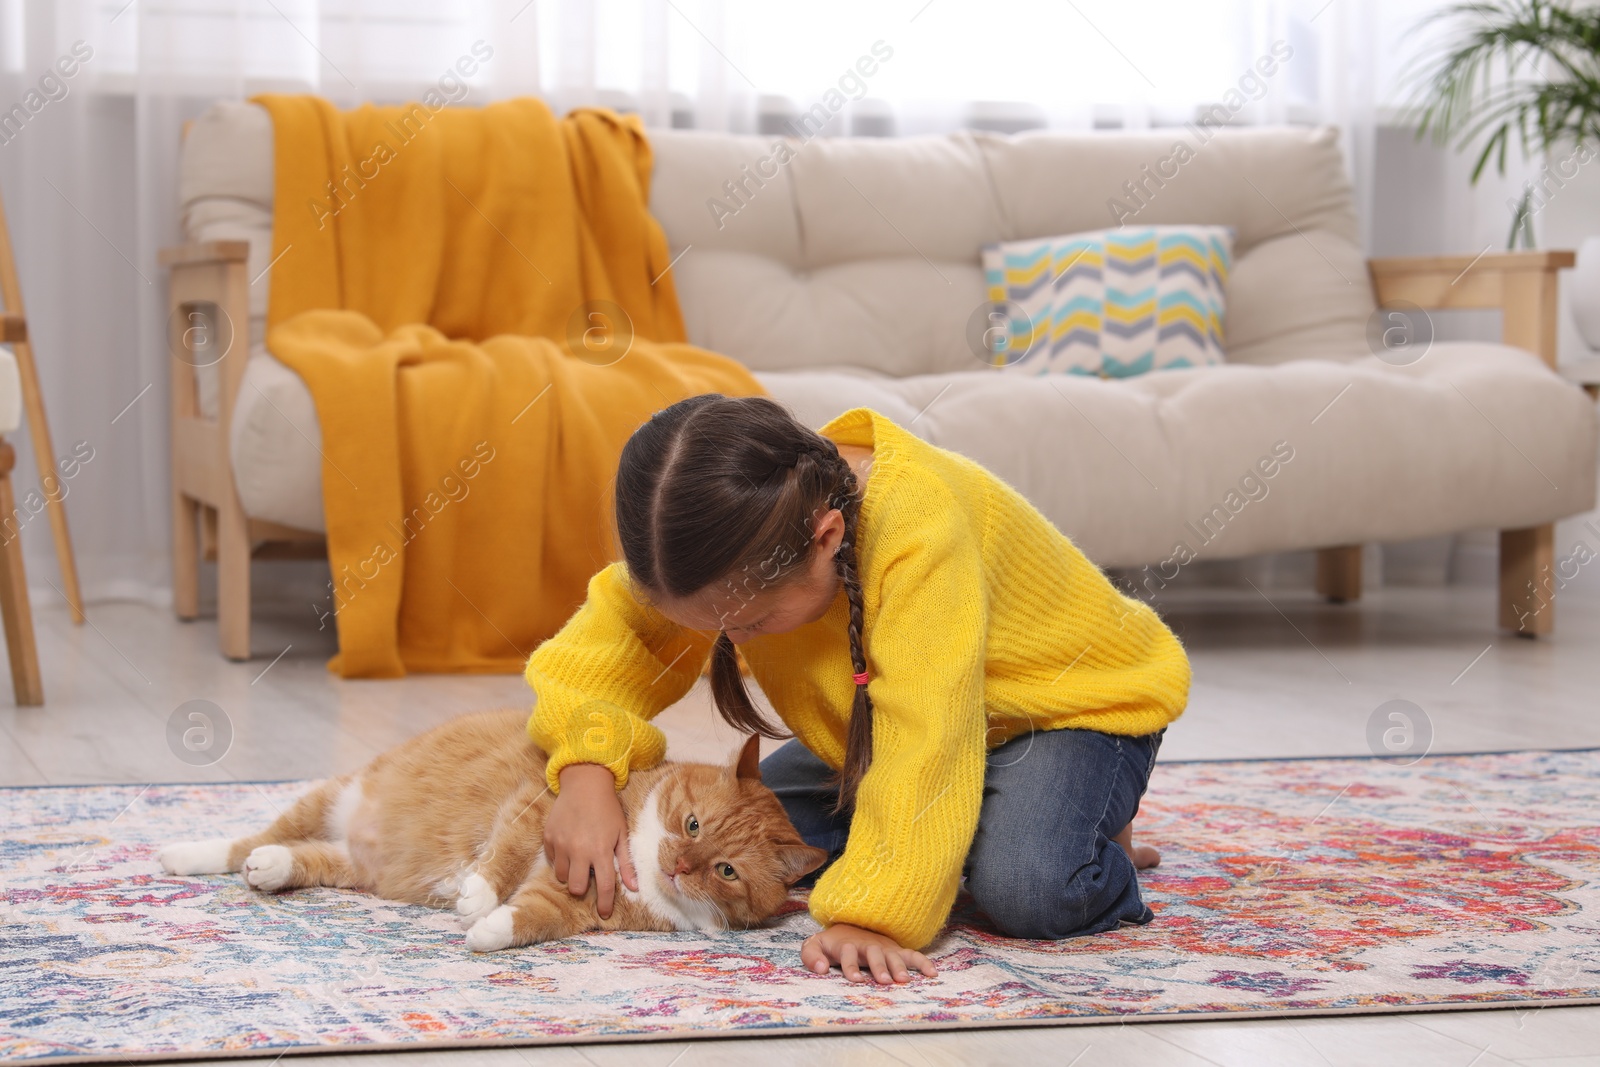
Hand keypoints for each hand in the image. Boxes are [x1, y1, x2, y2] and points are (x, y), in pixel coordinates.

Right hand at [543, 763, 637, 917]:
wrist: (585, 783)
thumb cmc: (608, 809)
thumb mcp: (621, 833)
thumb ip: (626, 862)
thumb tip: (634, 888)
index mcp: (600, 851)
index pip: (604, 887)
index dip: (605, 904)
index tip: (605, 914)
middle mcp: (578, 850)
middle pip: (575, 888)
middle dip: (582, 888)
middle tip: (587, 876)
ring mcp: (561, 844)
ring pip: (561, 876)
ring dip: (570, 873)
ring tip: (578, 858)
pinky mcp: (548, 837)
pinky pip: (551, 859)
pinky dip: (560, 858)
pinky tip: (569, 845)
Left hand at [800, 922, 936, 983]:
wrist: (850, 925)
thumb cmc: (832, 942)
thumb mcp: (815, 945)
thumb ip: (811, 955)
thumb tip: (820, 968)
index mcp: (847, 944)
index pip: (848, 953)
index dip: (851, 965)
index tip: (855, 979)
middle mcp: (867, 945)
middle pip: (874, 954)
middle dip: (879, 967)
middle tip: (884, 981)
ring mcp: (883, 947)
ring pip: (892, 955)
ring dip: (898, 966)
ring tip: (903, 980)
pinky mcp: (895, 950)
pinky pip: (912, 955)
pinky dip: (923, 962)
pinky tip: (933, 974)